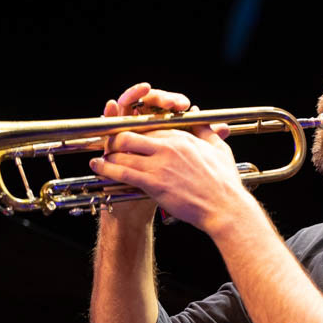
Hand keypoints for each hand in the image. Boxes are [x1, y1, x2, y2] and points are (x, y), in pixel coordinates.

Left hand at [93, 85, 242, 232]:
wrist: (224, 207)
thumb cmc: (225, 182)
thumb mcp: (219, 149)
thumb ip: (206, 130)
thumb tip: (198, 115)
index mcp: (181, 138)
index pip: (148, 127)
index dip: (133, 132)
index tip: (126, 138)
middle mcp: (168, 147)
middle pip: (129, 134)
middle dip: (114, 140)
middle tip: (108, 146)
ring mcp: (159, 164)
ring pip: (121, 152)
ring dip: (107, 155)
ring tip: (99, 159)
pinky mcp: (154, 183)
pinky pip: (122, 171)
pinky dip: (106, 169)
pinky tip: (98, 168)